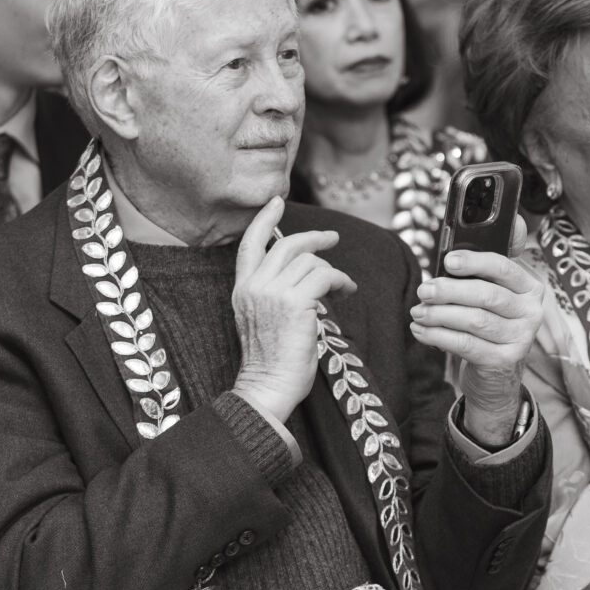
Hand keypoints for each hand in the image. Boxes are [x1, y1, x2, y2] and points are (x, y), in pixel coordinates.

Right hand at [231, 198, 355, 424]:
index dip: (264, 220)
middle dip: (314, 238)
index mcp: (242, 289)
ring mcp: (273, 293)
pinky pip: (326, 276)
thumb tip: (304, 274)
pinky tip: (348, 290)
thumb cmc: (272, 362)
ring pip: (310, 262)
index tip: (276, 202)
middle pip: (287, 245)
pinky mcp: (296, 303)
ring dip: (333, 271)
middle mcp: (254, 286)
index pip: (249, 244)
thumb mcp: (263, 319)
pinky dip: (341, 280)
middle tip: (333, 239)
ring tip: (343, 286)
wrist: (268, 387)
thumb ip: (274, 293)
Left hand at [411, 227, 547, 448]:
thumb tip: (459, 245)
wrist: (497, 373)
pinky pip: (466, 345)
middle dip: (449, 291)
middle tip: (423, 290)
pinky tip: (421, 331)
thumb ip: (481, 270)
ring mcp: (521, 337)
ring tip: (418, 312)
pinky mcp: (505, 360)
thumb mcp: (489, 294)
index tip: (448, 260)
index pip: (504, 267)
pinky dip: (438, 336)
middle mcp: (531, 311)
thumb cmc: (488, 323)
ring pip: (475, 320)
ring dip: (440, 314)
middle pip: (487, 295)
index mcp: (529, 286)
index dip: (475, 261)